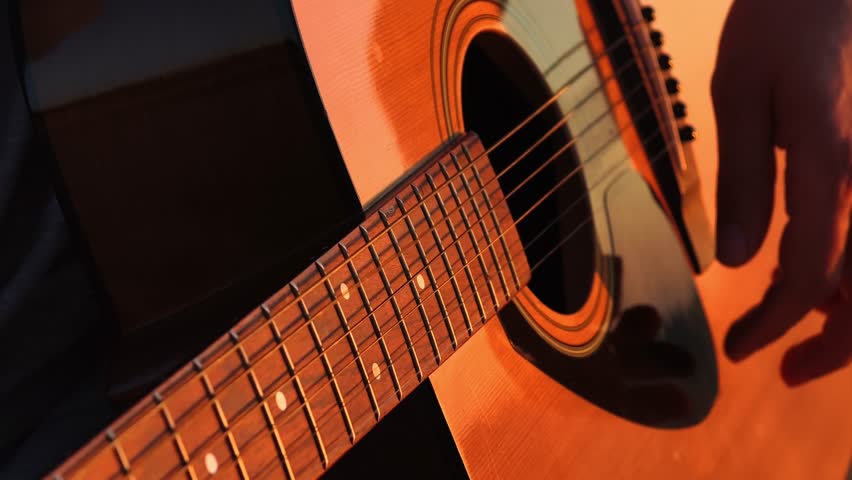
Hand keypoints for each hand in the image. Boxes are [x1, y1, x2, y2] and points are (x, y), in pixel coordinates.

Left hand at [711, 0, 851, 384]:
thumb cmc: (782, 21)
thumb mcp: (741, 95)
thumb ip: (745, 179)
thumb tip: (738, 262)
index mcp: (835, 168)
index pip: (811, 275)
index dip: (775, 324)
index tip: (740, 349)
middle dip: (834, 347)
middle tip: (785, 372)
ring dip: (849, 312)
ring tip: (795, 326)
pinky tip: (815, 269)